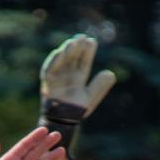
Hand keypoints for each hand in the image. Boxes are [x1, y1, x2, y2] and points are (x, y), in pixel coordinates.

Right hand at [39, 34, 116, 154]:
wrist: (64, 122)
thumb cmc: (77, 111)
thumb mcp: (91, 97)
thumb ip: (101, 86)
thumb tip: (111, 73)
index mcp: (78, 78)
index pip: (84, 61)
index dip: (87, 52)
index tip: (92, 41)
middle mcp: (67, 76)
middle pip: (72, 58)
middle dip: (77, 48)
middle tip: (82, 37)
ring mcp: (57, 78)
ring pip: (61, 61)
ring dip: (66, 51)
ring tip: (72, 43)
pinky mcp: (47, 83)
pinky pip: (49, 70)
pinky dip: (53, 61)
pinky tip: (59, 52)